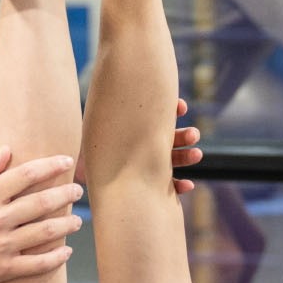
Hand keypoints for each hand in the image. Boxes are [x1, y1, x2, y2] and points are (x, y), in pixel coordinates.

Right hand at [0, 147, 81, 282]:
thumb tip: (7, 149)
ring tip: (78, 221)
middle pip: (40, 203)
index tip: (66, 160)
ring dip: (66, 225)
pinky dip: (55, 258)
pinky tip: (66, 251)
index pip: (25, 175)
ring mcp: (0, 247)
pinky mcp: (1, 270)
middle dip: (64, 194)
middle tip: (78, 189)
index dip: (50, 165)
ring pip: (44, 233)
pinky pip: (36, 265)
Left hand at [75, 98, 202, 192]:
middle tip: (194, 135)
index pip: (158, 117)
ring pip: (173, 159)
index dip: (172, 111)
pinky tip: (188, 185)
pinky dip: (179, 186)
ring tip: (197, 154)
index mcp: (138, 129)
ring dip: (188, 157)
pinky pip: (168, 186)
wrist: (85, 175)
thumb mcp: (96, 132)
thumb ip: (107, 121)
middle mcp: (145, 145)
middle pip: (170, 139)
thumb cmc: (90, 149)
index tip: (181, 107)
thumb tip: (117, 96)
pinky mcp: (149, 182)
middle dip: (184, 136)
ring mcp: (149, 163)